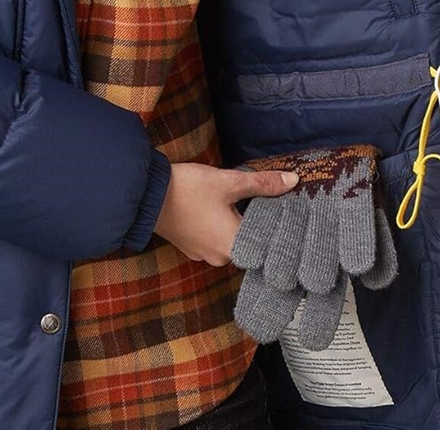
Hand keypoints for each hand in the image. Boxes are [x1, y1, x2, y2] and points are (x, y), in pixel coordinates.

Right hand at [153, 162, 298, 265]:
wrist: (147, 194)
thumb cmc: (189, 189)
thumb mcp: (229, 181)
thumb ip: (263, 184)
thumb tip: (293, 180)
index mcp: (234, 246)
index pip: (268, 244)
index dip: (279, 229)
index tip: (290, 216)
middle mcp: (220, 258)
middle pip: (249, 244)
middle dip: (258, 225)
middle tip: (271, 205)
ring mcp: (202, 254)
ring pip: (230, 241)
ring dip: (237, 226)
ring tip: (247, 204)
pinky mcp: (190, 246)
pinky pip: (214, 240)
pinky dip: (220, 228)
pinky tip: (222, 210)